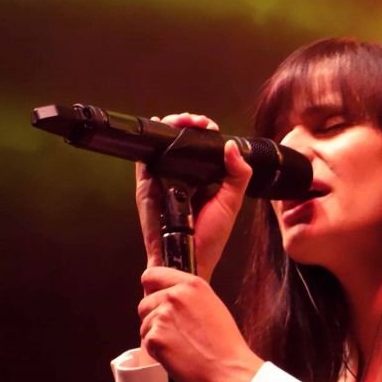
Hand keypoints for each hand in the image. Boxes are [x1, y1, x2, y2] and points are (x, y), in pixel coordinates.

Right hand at [135, 113, 251, 282]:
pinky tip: (158, 133)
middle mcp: (181, 178)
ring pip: (162, 148)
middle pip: (180, 143)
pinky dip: (149, 147)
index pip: (202, 148)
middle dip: (186, 125)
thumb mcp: (230, 203)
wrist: (187, 260)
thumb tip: (233, 146)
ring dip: (169, 130)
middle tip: (196, 121)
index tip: (210, 127)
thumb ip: (237, 175)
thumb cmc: (208, 238)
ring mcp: (162, 182)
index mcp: (203, 180)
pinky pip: (144, 164)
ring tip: (181, 121)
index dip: (204, 133)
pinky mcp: (146, 189)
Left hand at [138, 266, 263, 381]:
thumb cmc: (226, 345)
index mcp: (192, 285)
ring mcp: (162, 316)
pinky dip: (157, 351)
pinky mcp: (154, 337)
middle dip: (154, 317)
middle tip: (177, 333)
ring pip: (144, 324)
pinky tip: (177, 356)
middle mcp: (174, 296)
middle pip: (145, 303)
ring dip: (156, 336)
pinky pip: (146, 342)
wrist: (229, 371)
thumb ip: (190, 297)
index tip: (157, 298)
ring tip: (181, 346)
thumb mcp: (213, 307)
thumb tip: (169, 297)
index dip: (152, 288)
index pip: (152, 275)